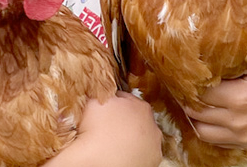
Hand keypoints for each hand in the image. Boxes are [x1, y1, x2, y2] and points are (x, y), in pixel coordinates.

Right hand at [44, 92, 161, 166]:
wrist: (103, 160)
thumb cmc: (96, 129)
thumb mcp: (92, 101)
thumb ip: (99, 93)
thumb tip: (95, 87)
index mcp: (138, 104)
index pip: (123, 98)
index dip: (110, 102)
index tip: (101, 108)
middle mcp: (151, 122)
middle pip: (134, 115)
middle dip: (123, 118)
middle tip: (106, 124)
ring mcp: (154, 141)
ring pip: (141, 133)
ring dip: (130, 134)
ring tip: (112, 140)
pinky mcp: (154, 159)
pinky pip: (142, 151)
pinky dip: (134, 150)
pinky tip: (121, 152)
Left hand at [183, 45, 246, 147]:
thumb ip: (234, 55)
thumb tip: (203, 51)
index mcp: (241, 98)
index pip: (198, 92)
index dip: (187, 81)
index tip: (183, 72)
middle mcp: (240, 121)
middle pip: (195, 111)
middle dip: (185, 97)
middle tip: (182, 84)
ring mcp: (244, 135)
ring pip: (201, 130)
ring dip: (193, 116)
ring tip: (191, 99)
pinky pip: (215, 140)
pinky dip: (206, 128)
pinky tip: (206, 112)